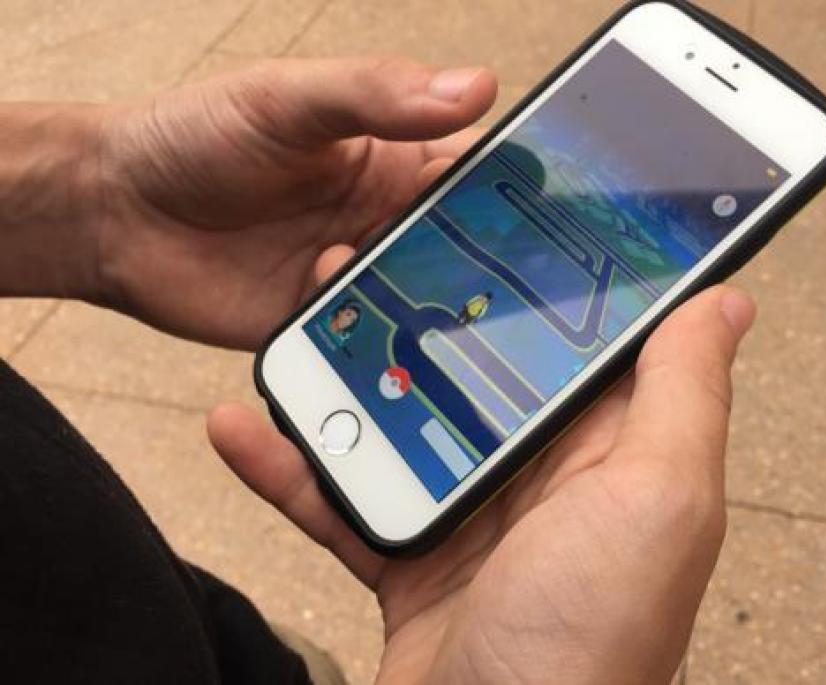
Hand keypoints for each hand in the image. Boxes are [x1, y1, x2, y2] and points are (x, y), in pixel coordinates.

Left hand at [92, 58, 495, 348]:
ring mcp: (359, 277)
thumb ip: (377, 93)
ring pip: (427, 300)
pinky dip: (383, 339)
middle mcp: (386, 221)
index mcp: (393, 159)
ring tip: (448, 307)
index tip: (554, 207)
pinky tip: (370, 325)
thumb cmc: (197, 137)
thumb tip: (476, 84)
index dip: (518, 186)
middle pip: (464, 246)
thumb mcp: (289, 99)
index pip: (478, 171)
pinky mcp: (327, 328)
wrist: (115, 216)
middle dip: (489, 260)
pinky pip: (374, 342)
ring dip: (437, 305)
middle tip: (517, 276)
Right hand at [208, 269, 755, 684]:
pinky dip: (297, 461)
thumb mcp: (658, 501)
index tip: (514, 200)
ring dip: (355, 362)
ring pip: (408, 410)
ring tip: (308, 306)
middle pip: (485, 359)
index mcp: (617, 448)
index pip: (592, 333)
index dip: (559, 266)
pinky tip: (246, 422)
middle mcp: (551, 471)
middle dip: (433, 301)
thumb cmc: (588, 643)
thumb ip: (684, 394)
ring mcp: (478, 511)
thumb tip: (725, 296)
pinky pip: (345, 490)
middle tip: (379, 242)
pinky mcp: (413, 551)